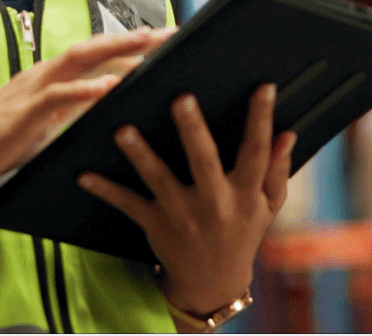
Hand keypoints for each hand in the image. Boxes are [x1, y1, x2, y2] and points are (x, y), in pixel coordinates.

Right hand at [0, 27, 176, 195]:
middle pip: (96, 47)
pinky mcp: (25, 111)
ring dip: (116, 50)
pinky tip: (110, 86)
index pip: (96, 53)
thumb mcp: (40, 123)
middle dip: (135, 38)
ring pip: (81, 60)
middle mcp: (44, 74)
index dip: (129, 43)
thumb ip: (67, 112)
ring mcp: (34, 89)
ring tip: (148, 44)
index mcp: (49, 76)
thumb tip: (100, 109)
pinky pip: (59, 96)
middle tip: (173, 32)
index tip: (163, 39)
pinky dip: (86, 89)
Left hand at [77, 83, 295, 316]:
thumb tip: (287, 134)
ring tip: (123, 129)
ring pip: (159, 179)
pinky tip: (83, 174)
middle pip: (204, 160)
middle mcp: (214, 203)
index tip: (263, 87)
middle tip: (181, 98)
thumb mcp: (266, 207)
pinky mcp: (155, 224)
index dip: (261, 119)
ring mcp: (182, 214)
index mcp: (244, 194)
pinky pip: (128, 203)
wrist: (212, 284)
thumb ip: (277, 170)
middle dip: (192, 129)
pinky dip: (105, 189)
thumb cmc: (240, 234)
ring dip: (140, 154)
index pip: (257, 151)